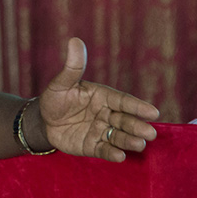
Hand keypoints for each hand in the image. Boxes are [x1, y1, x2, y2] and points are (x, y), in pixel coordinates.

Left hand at [38, 37, 159, 161]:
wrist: (43, 121)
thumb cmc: (55, 98)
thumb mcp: (61, 83)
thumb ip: (72, 67)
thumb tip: (75, 40)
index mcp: (103, 96)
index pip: (123, 101)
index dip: (138, 107)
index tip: (153, 112)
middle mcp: (106, 114)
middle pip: (125, 120)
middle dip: (137, 127)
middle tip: (150, 133)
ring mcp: (101, 131)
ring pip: (118, 136)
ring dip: (129, 141)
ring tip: (139, 144)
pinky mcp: (93, 146)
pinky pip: (104, 150)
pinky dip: (112, 153)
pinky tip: (120, 156)